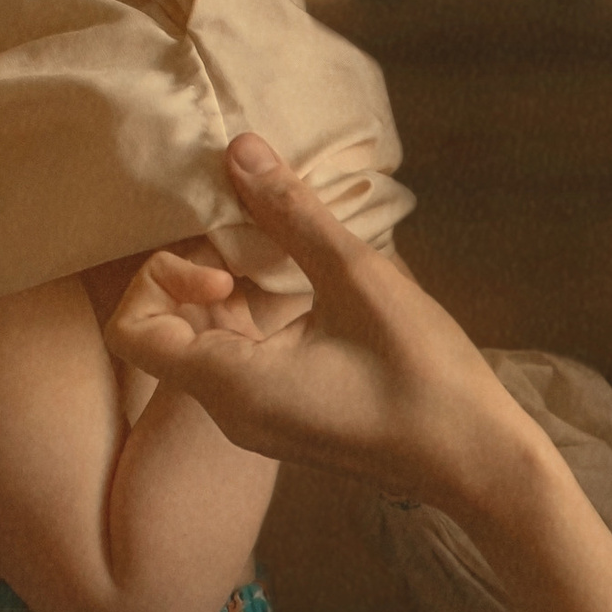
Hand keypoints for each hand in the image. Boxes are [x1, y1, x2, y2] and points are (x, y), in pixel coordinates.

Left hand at [105, 138, 541, 508]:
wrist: (478, 462)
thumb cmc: (424, 377)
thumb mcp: (359, 280)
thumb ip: (292, 213)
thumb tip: (239, 149)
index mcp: (233, 386)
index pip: (133, 331)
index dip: (160, 280)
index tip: (226, 266)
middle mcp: (231, 412)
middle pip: (169, 330)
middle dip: (204, 272)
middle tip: (264, 242)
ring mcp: (258, 422)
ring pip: (210, 343)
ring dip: (237, 293)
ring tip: (295, 259)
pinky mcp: (288, 420)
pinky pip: (244, 362)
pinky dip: (262, 319)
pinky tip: (317, 295)